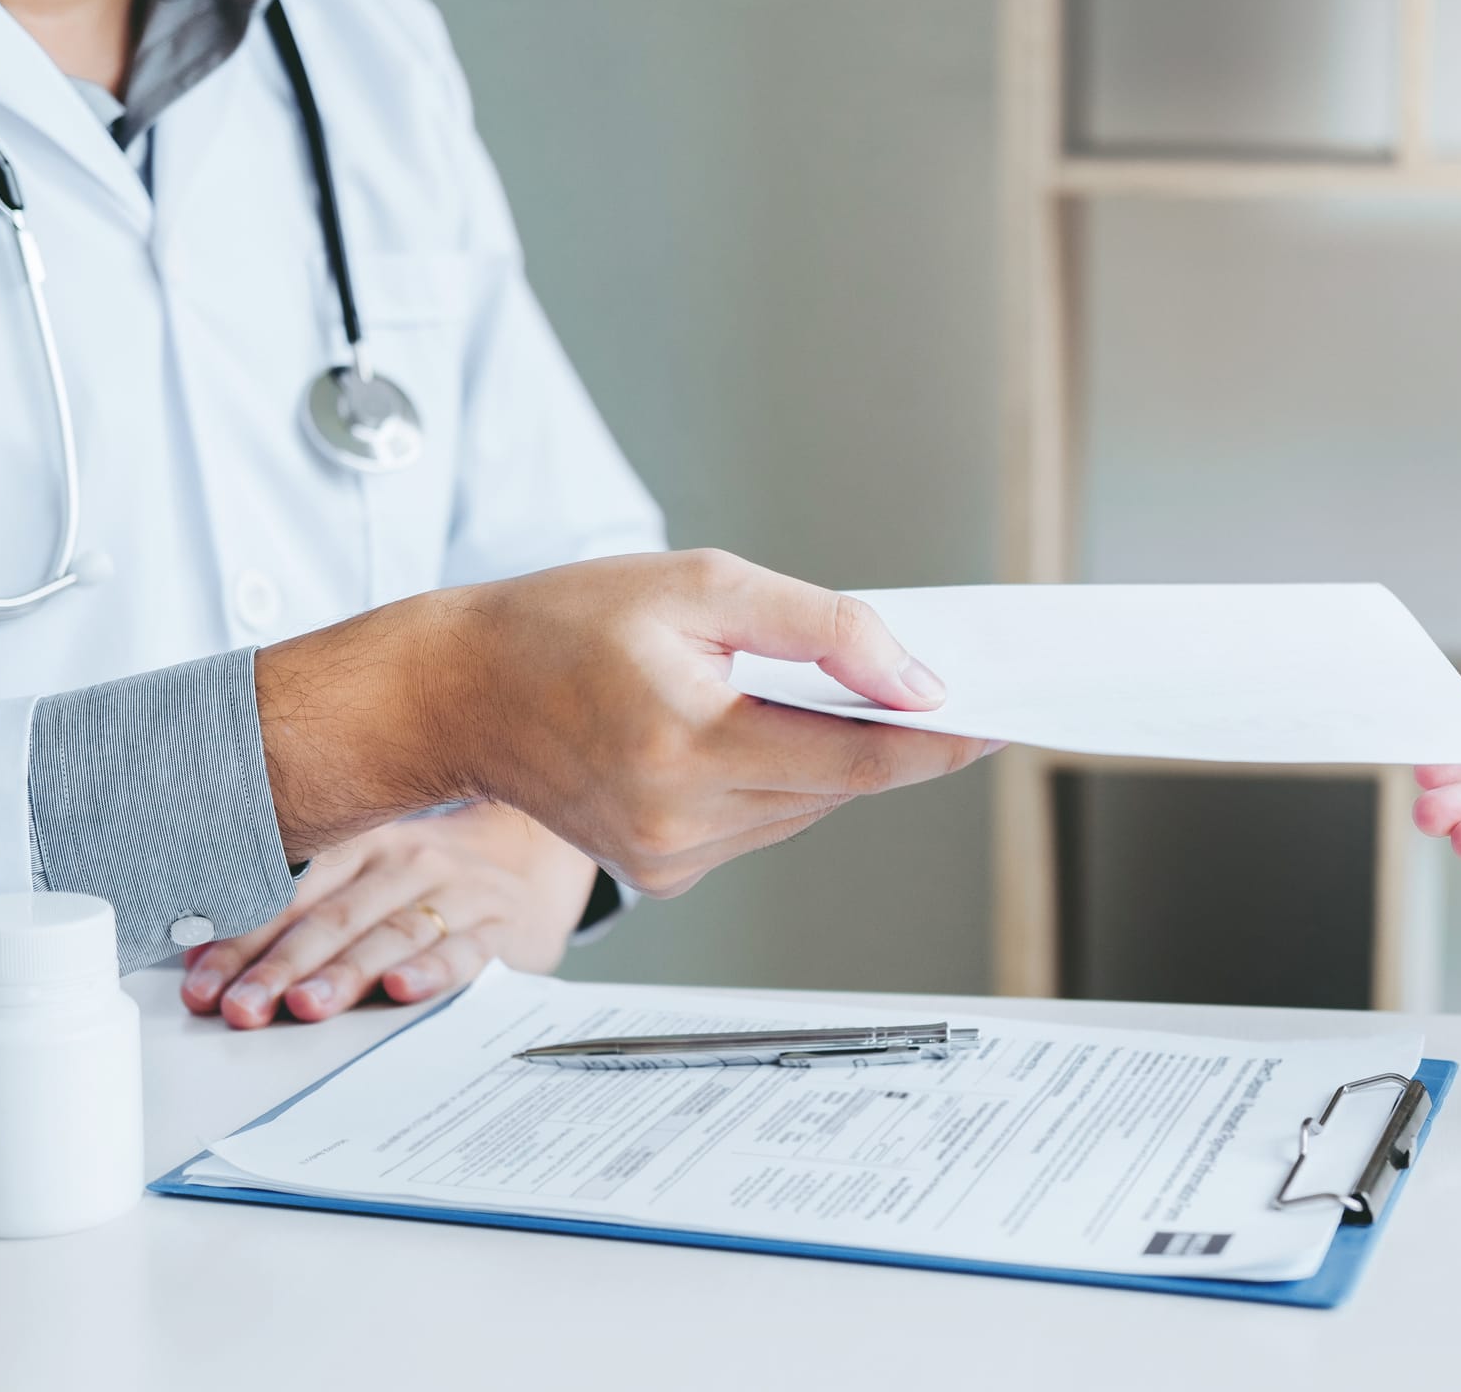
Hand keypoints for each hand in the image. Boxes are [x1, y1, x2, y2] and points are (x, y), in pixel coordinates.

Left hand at [181, 804, 596, 1027]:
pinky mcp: (499, 925)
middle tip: (242, 1007)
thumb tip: (204, 961)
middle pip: (335, 917)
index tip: (203, 986)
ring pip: (392, 933)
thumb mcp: (365, 878)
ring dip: (346, 974)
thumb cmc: (423, 884)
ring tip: (305, 1008)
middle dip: (281, 967)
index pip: (291, 895)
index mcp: (362, 845)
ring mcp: (457, 891)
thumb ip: (298, 913)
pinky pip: (465, 950)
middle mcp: (407, 861)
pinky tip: (402, 989)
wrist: (528, 859)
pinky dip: (433, 969)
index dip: (243, 942)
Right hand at [255, 549, 995, 897]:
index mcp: (686, 746)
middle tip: (924, 682)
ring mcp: (669, 860)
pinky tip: (749, 731)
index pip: (855, 759)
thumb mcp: (701, 586)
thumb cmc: (564, 624)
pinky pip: (763, 825)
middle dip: (887, 735)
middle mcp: (680, 823)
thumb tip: (915, 680)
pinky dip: (781, 780)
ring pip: (806, 809)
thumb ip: (821, 628)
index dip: (939, 743)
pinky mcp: (661, 875)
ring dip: (830, 757)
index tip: (1003, 721)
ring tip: (806, 693)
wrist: (457, 694)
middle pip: (839, 786)